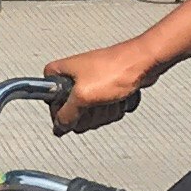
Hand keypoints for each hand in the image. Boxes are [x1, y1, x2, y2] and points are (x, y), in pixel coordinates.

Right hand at [45, 39, 161, 131]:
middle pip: (70, 111)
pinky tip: (119, 99)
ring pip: (89, 113)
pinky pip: (104, 110)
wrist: (144, 63)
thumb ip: (67, 115)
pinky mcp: (105, 89)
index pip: (47, 98)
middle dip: (88, 114)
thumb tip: (59, 127)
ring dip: (103, 112)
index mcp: (61, 72)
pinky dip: (113, 109)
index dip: (58, 110)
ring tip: (110, 98)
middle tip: (95, 103)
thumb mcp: (84, 97)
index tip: (70, 112)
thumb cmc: (117, 69)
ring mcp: (90, 84)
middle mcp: (73, 77)